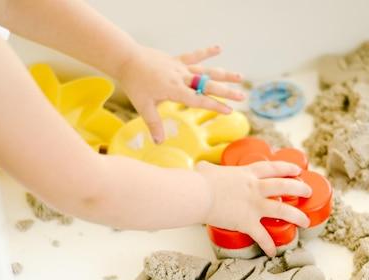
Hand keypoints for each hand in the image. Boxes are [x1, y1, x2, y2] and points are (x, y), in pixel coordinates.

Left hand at [117, 45, 244, 142]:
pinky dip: (206, 52)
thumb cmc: (134, 83)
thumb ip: (154, 124)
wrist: (126, 59)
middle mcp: (181, 78)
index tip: (229, 111)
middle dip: (226, 92)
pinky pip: (194, 56)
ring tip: (240, 77)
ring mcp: (180, 67)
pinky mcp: (176, 60)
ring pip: (206, 71)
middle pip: (208, 85)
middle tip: (242, 96)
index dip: (215, 106)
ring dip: (223, 74)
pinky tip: (219, 48)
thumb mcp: (143, 106)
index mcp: (175, 90)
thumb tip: (158, 142)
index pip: (199, 100)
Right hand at [196, 160, 311, 256]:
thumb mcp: (207, 169)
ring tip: (306, 221)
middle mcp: (255, 188)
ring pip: (283, 210)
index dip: (287, 168)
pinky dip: (269, 245)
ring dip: (297, 216)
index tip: (297, 170)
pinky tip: (273, 252)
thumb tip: (202, 168)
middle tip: (308, 191)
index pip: (273, 168)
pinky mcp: (247, 222)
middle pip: (285, 186)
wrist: (198, 195)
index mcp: (247, 174)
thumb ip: (209, 169)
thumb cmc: (200, 181)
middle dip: (300, 188)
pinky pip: (262, 236)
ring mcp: (254, 205)